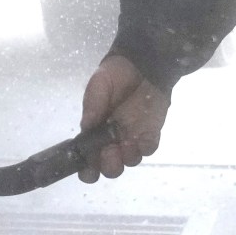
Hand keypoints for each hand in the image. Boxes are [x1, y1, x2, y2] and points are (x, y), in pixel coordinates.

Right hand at [78, 53, 167, 181]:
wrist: (142, 63)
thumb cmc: (115, 74)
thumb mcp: (99, 85)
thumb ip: (93, 106)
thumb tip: (85, 128)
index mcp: (95, 130)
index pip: (88, 158)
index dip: (87, 169)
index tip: (88, 171)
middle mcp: (112, 139)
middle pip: (109, 166)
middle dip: (108, 166)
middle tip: (108, 152)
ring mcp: (132, 137)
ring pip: (129, 160)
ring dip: (126, 158)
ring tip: (125, 144)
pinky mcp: (151, 132)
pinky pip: (149, 148)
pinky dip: (145, 148)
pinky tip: (141, 140)